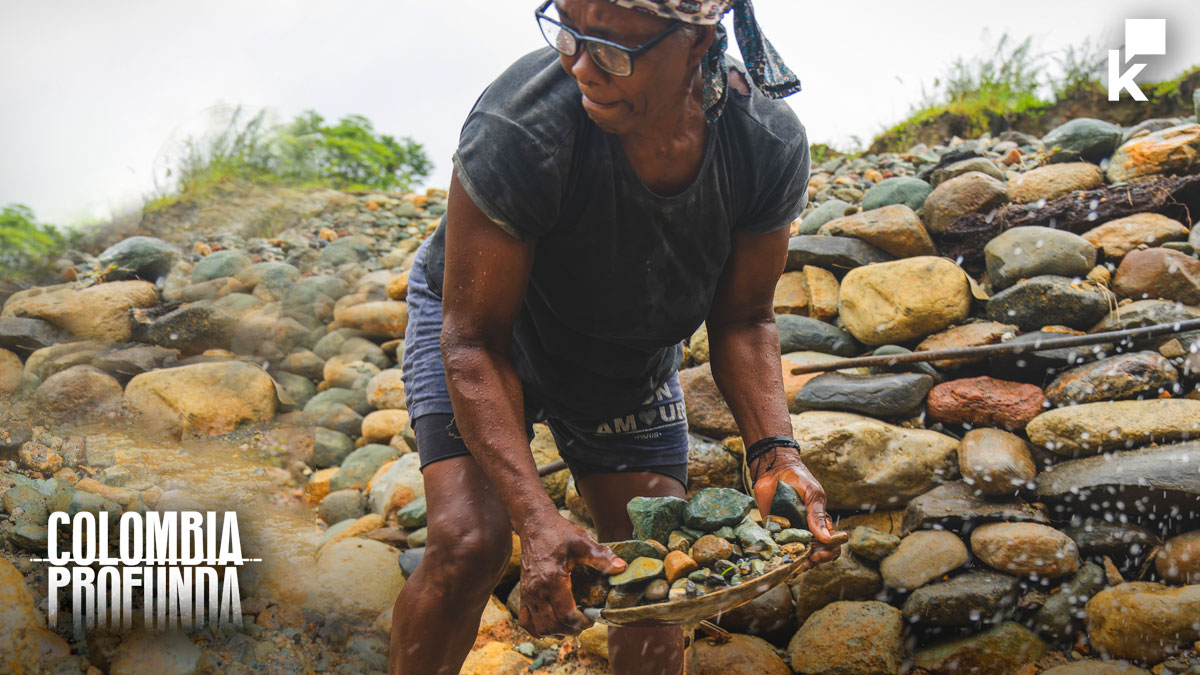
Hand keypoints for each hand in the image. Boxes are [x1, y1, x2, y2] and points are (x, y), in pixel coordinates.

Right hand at [515, 511, 625, 637]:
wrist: (535, 525)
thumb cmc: (559, 532)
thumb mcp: (582, 541)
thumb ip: (601, 556)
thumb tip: (622, 567)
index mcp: (552, 579)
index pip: (566, 615)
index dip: (582, 623)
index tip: (592, 618)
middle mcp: (536, 590)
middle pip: (554, 625)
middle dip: (572, 629)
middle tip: (585, 622)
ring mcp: (527, 594)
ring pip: (540, 628)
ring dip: (557, 631)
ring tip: (571, 623)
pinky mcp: (523, 594)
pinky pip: (526, 622)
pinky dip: (539, 629)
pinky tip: (553, 623)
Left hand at [750, 448, 840, 567]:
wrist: (774, 470)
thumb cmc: (799, 479)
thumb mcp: (813, 494)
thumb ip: (817, 515)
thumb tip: (825, 538)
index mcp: (820, 524)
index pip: (831, 545)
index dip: (828, 553)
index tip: (818, 554)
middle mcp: (806, 532)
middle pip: (814, 556)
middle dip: (811, 562)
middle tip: (803, 563)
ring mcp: (789, 533)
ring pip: (795, 555)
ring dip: (794, 563)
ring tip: (790, 566)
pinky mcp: (772, 531)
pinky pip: (776, 548)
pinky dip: (777, 555)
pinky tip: (774, 559)